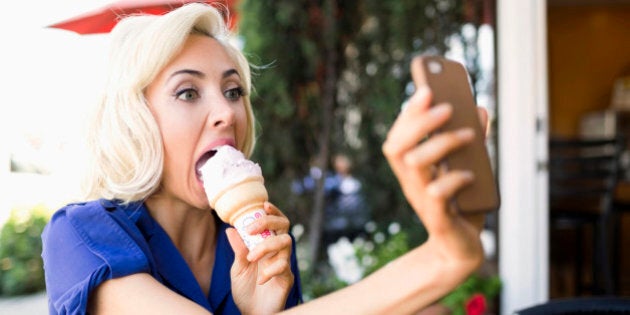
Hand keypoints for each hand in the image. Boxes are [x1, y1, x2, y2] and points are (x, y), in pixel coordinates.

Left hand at [227, 202, 293, 314]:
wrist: (252, 312)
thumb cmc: (246, 290)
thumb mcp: (238, 268)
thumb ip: (238, 249)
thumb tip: (231, 229)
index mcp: (267, 245)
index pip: (275, 223)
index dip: (273, 212)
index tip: (263, 205)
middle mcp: (278, 251)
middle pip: (284, 226)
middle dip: (268, 222)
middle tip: (251, 230)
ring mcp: (284, 263)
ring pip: (286, 242)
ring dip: (267, 246)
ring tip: (252, 258)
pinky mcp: (287, 278)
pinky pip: (284, 266)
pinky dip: (270, 270)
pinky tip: (260, 280)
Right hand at [382, 85, 486, 268]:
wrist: (461, 250)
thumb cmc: (461, 205)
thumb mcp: (468, 167)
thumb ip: (472, 140)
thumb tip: (480, 109)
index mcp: (413, 170)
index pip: (398, 137)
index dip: (409, 114)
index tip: (425, 90)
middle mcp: (411, 183)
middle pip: (398, 148)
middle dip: (420, 123)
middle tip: (447, 107)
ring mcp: (421, 201)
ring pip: (415, 166)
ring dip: (442, 145)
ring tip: (469, 136)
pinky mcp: (438, 219)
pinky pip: (436, 196)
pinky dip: (453, 180)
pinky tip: (470, 174)